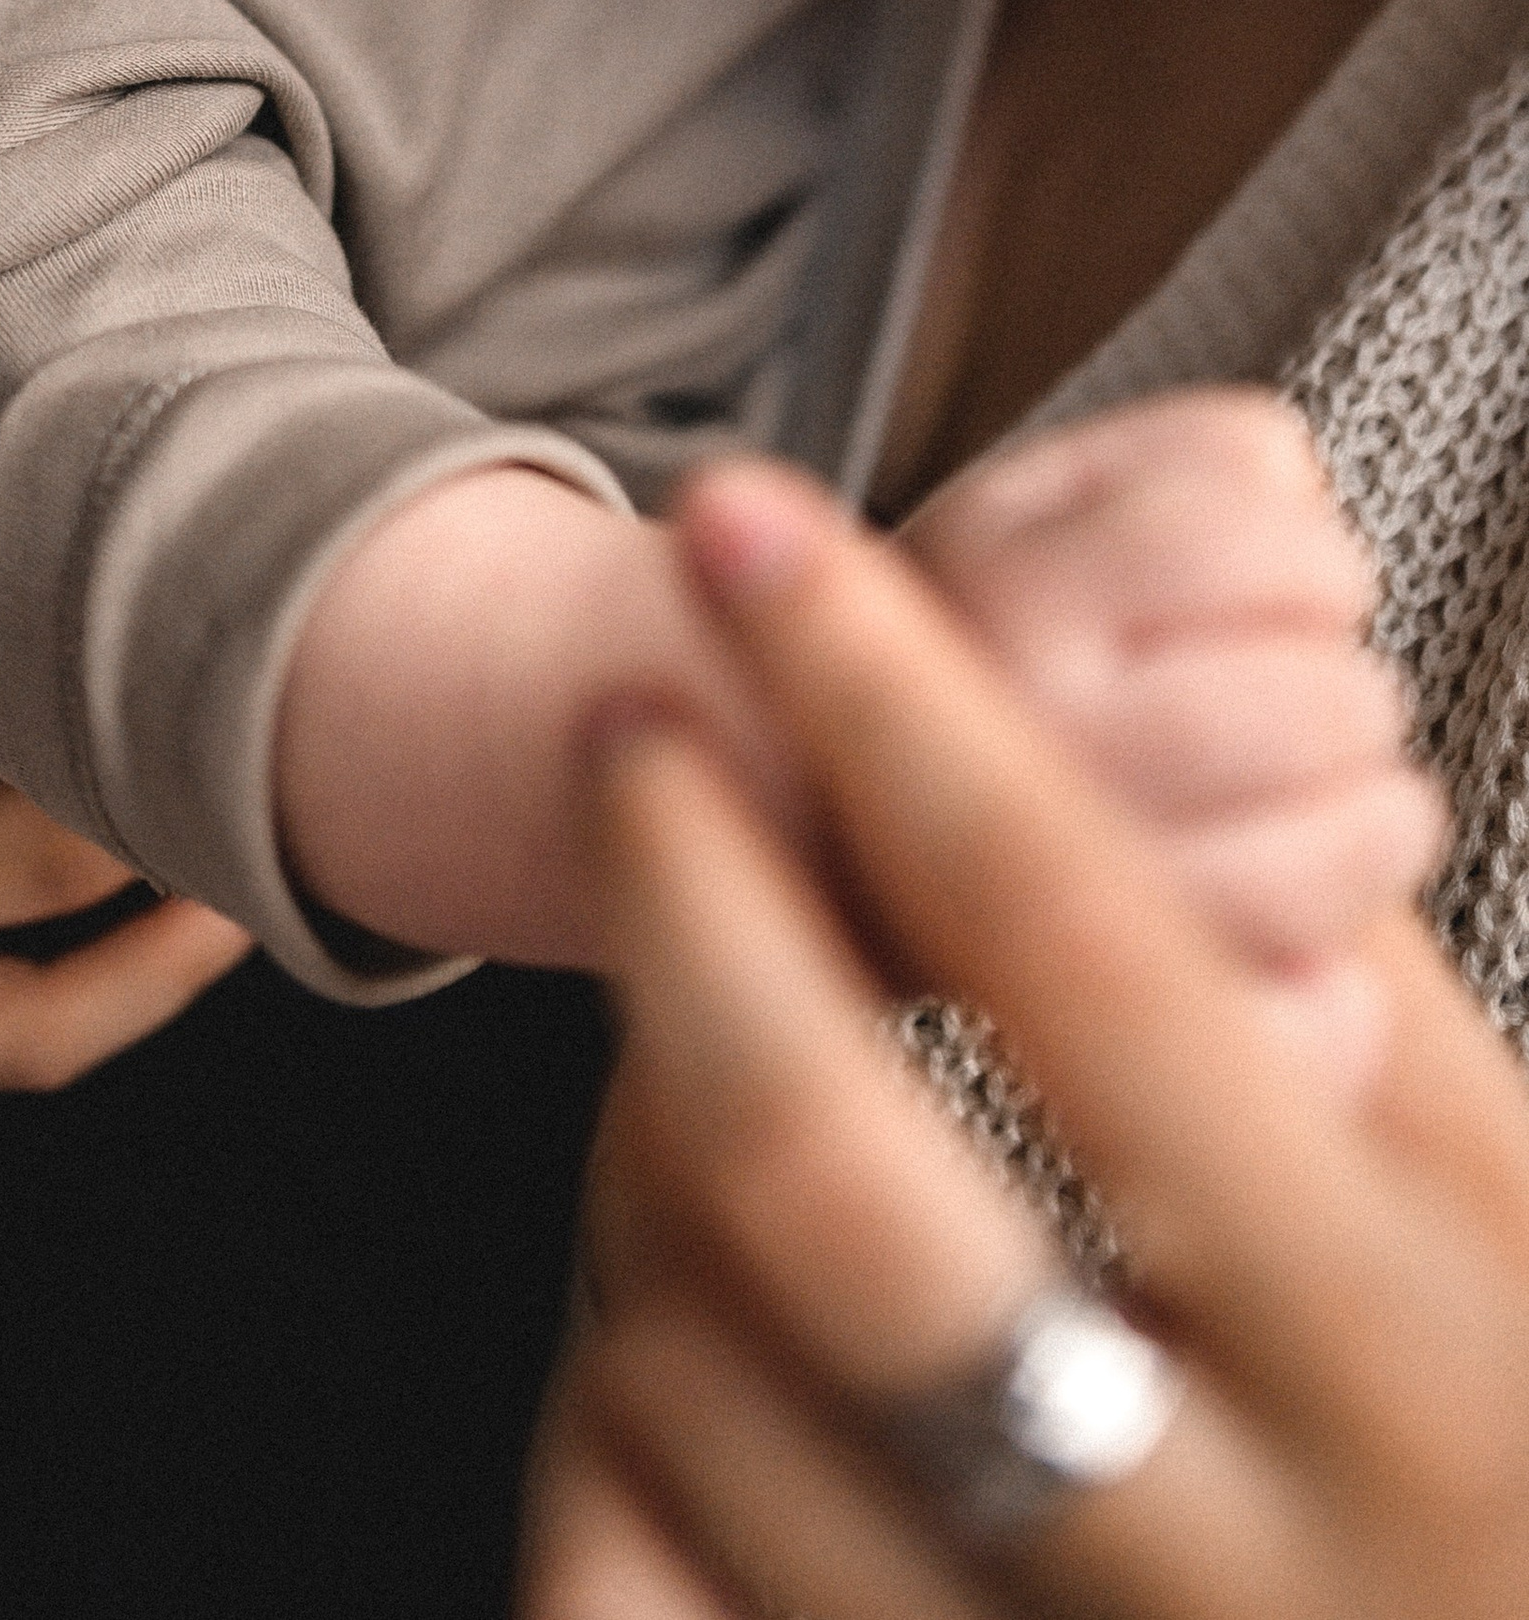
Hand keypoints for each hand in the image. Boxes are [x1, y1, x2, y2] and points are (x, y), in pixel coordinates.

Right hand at [0, 404, 248, 1090]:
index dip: (79, 441)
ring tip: (304, 704)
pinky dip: (146, 984)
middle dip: (162, 607)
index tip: (194, 398)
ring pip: (49, 847)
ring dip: (186, 781)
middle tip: (317, 551)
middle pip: (16, 665)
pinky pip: (9, 1030)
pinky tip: (235, 910)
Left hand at [519, 460, 1528, 1619]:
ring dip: (640, 1148)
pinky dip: (603, 1414)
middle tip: (631, 730)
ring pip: (684, 1360)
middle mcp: (1227, 1555)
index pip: (1081, 940)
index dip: (888, 699)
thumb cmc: (1515, 1466)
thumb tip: (1172, 705)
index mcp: (1415, 1358)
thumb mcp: (1517, 1222)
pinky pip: (619, 1570)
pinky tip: (658, 1304)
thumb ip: (1354, 986)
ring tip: (681, 1046)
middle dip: (683, 900)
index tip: (747, 524)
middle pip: (825, 1170)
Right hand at [906, 391, 1443, 986]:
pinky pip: (1315, 994)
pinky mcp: (1111, 1015)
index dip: (1302, 552)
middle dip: (1343, 684)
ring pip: (1349, 835)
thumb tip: (1303, 491)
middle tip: (1283, 695)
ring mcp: (1065, 886)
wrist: (789, 828)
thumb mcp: (1035, 501)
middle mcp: (1019, 731)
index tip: (1276, 581)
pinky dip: (1344, 958)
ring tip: (1299, 791)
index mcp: (1003, 585)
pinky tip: (1296, 906)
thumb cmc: (962, 650)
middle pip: (1320, 695)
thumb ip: (1185, 460)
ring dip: (1368, 809)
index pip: (1244, 540)